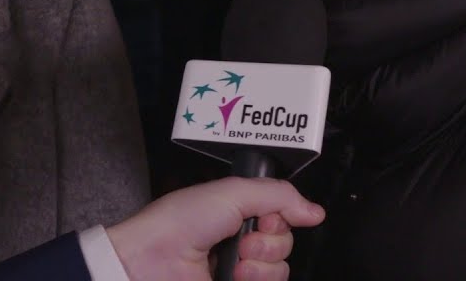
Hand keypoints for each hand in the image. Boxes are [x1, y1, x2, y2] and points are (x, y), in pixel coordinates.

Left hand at [105, 177, 324, 280]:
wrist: (151, 260)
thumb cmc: (180, 222)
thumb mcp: (231, 192)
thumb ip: (278, 195)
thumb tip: (314, 211)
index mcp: (237, 214)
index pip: (280, 218)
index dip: (277, 217)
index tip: (261, 217)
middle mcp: (239, 243)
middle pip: (284, 246)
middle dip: (269, 242)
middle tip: (243, 240)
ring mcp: (237, 272)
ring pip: (279, 272)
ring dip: (260, 266)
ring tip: (234, 262)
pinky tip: (234, 276)